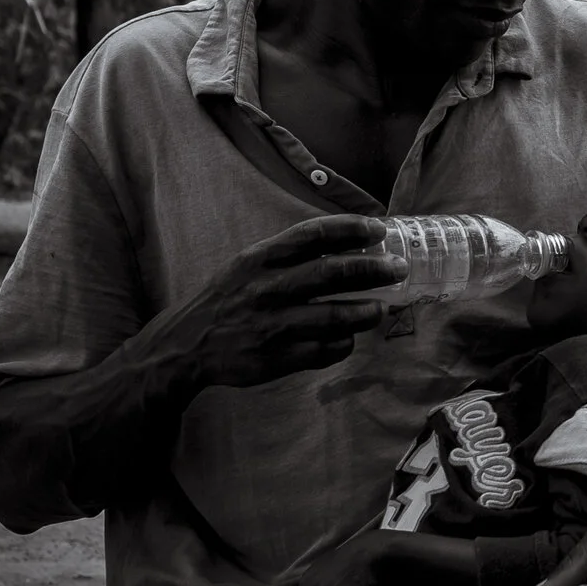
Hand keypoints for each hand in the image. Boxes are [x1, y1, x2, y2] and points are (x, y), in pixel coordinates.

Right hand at [145, 214, 398, 393]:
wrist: (187, 345)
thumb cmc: (229, 298)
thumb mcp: (248, 265)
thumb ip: (289, 254)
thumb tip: (348, 241)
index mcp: (260, 259)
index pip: (312, 235)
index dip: (350, 229)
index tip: (378, 228)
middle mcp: (268, 289)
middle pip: (332, 273)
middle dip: (372, 268)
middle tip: (399, 268)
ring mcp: (273, 325)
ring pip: (334, 316)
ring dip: (366, 312)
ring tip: (380, 309)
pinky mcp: (278, 357)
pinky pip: (325, 350)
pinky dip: (343, 343)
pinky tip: (348, 337)